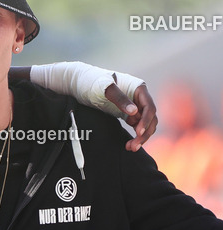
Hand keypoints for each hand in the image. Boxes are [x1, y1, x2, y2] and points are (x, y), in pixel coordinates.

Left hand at [28, 62, 156, 150]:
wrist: (78, 83)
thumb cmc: (92, 81)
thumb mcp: (104, 88)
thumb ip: (119, 98)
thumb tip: (134, 112)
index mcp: (138, 89)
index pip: (149, 107)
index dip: (146, 120)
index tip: (139, 132)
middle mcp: (139, 98)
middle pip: (150, 117)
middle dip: (145, 132)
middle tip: (134, 146)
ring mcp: (133, 106)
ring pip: (144, 123)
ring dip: (141, 136)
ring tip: (131, 148)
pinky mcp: (125, 113)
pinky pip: (136, 125)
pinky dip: (135, 135)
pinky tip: (128, 144)